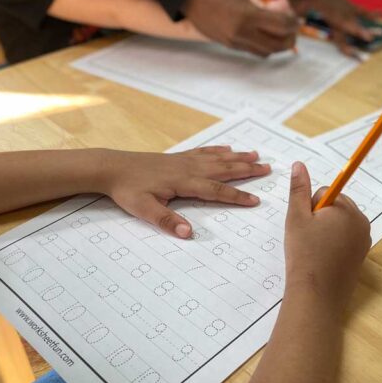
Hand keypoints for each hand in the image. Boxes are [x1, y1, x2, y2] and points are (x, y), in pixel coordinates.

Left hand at [99, 146, 270, 238]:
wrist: (112, 167)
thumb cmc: (128, 190)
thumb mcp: (144, 210)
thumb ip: (168, 221)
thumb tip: (189, 233)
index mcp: (185, 182)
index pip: (217, 190)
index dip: (237, 196)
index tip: (256, 200)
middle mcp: (190, 168)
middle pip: (225, 169)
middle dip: (247, 170)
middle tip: (269, 169)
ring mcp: (185, 160)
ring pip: (218, 158)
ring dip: (238, 157)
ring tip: (257, 155)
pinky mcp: (179, 157)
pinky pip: (205, 151)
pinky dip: (219, 150)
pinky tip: (228, 149)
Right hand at [183, 0, 297, 56]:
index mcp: (247, 15)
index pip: (280, 25)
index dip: (293, 23)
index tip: (297, 19)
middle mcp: (242, 33)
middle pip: (276, 45)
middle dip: (289, 38)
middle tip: (293, 29)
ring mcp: (234, 42)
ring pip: (265, 52)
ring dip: (277, 44)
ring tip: (280, 33)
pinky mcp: (228, 45)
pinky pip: (252, 50)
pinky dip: (263, 45)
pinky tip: (264, 34)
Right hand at [284, 162, 370, 313]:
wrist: (317, 294)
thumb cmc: (304, 254)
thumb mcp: (296, 217)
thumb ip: (298, 189)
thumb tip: (299, 164)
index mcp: (347, 208)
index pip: (326, 193)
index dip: (310, 207)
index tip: (306, 226)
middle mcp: (361, 221)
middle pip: (336, 206)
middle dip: (321, 216)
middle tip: (309, 238)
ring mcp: (364, 239)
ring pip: (340, 223)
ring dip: (327, 229)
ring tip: (316, 249)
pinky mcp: (362, 254)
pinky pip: (346, 238)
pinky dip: (335, 243)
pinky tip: (325, 257)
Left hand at [289, 0, 376, 52]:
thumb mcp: (294, 1)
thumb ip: (298, 14)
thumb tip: (295, 25)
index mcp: (324, 6)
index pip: (335, 24)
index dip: (343, 36)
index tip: (351, 48)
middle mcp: (336, 6)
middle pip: (348, 22)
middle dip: (358, 31)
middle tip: (369, 39)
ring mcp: (342, 3)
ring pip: (355, 16)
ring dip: (365, 25)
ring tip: (380, 34)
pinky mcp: (345, 1)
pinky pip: (358, 8)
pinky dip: (370, 12)